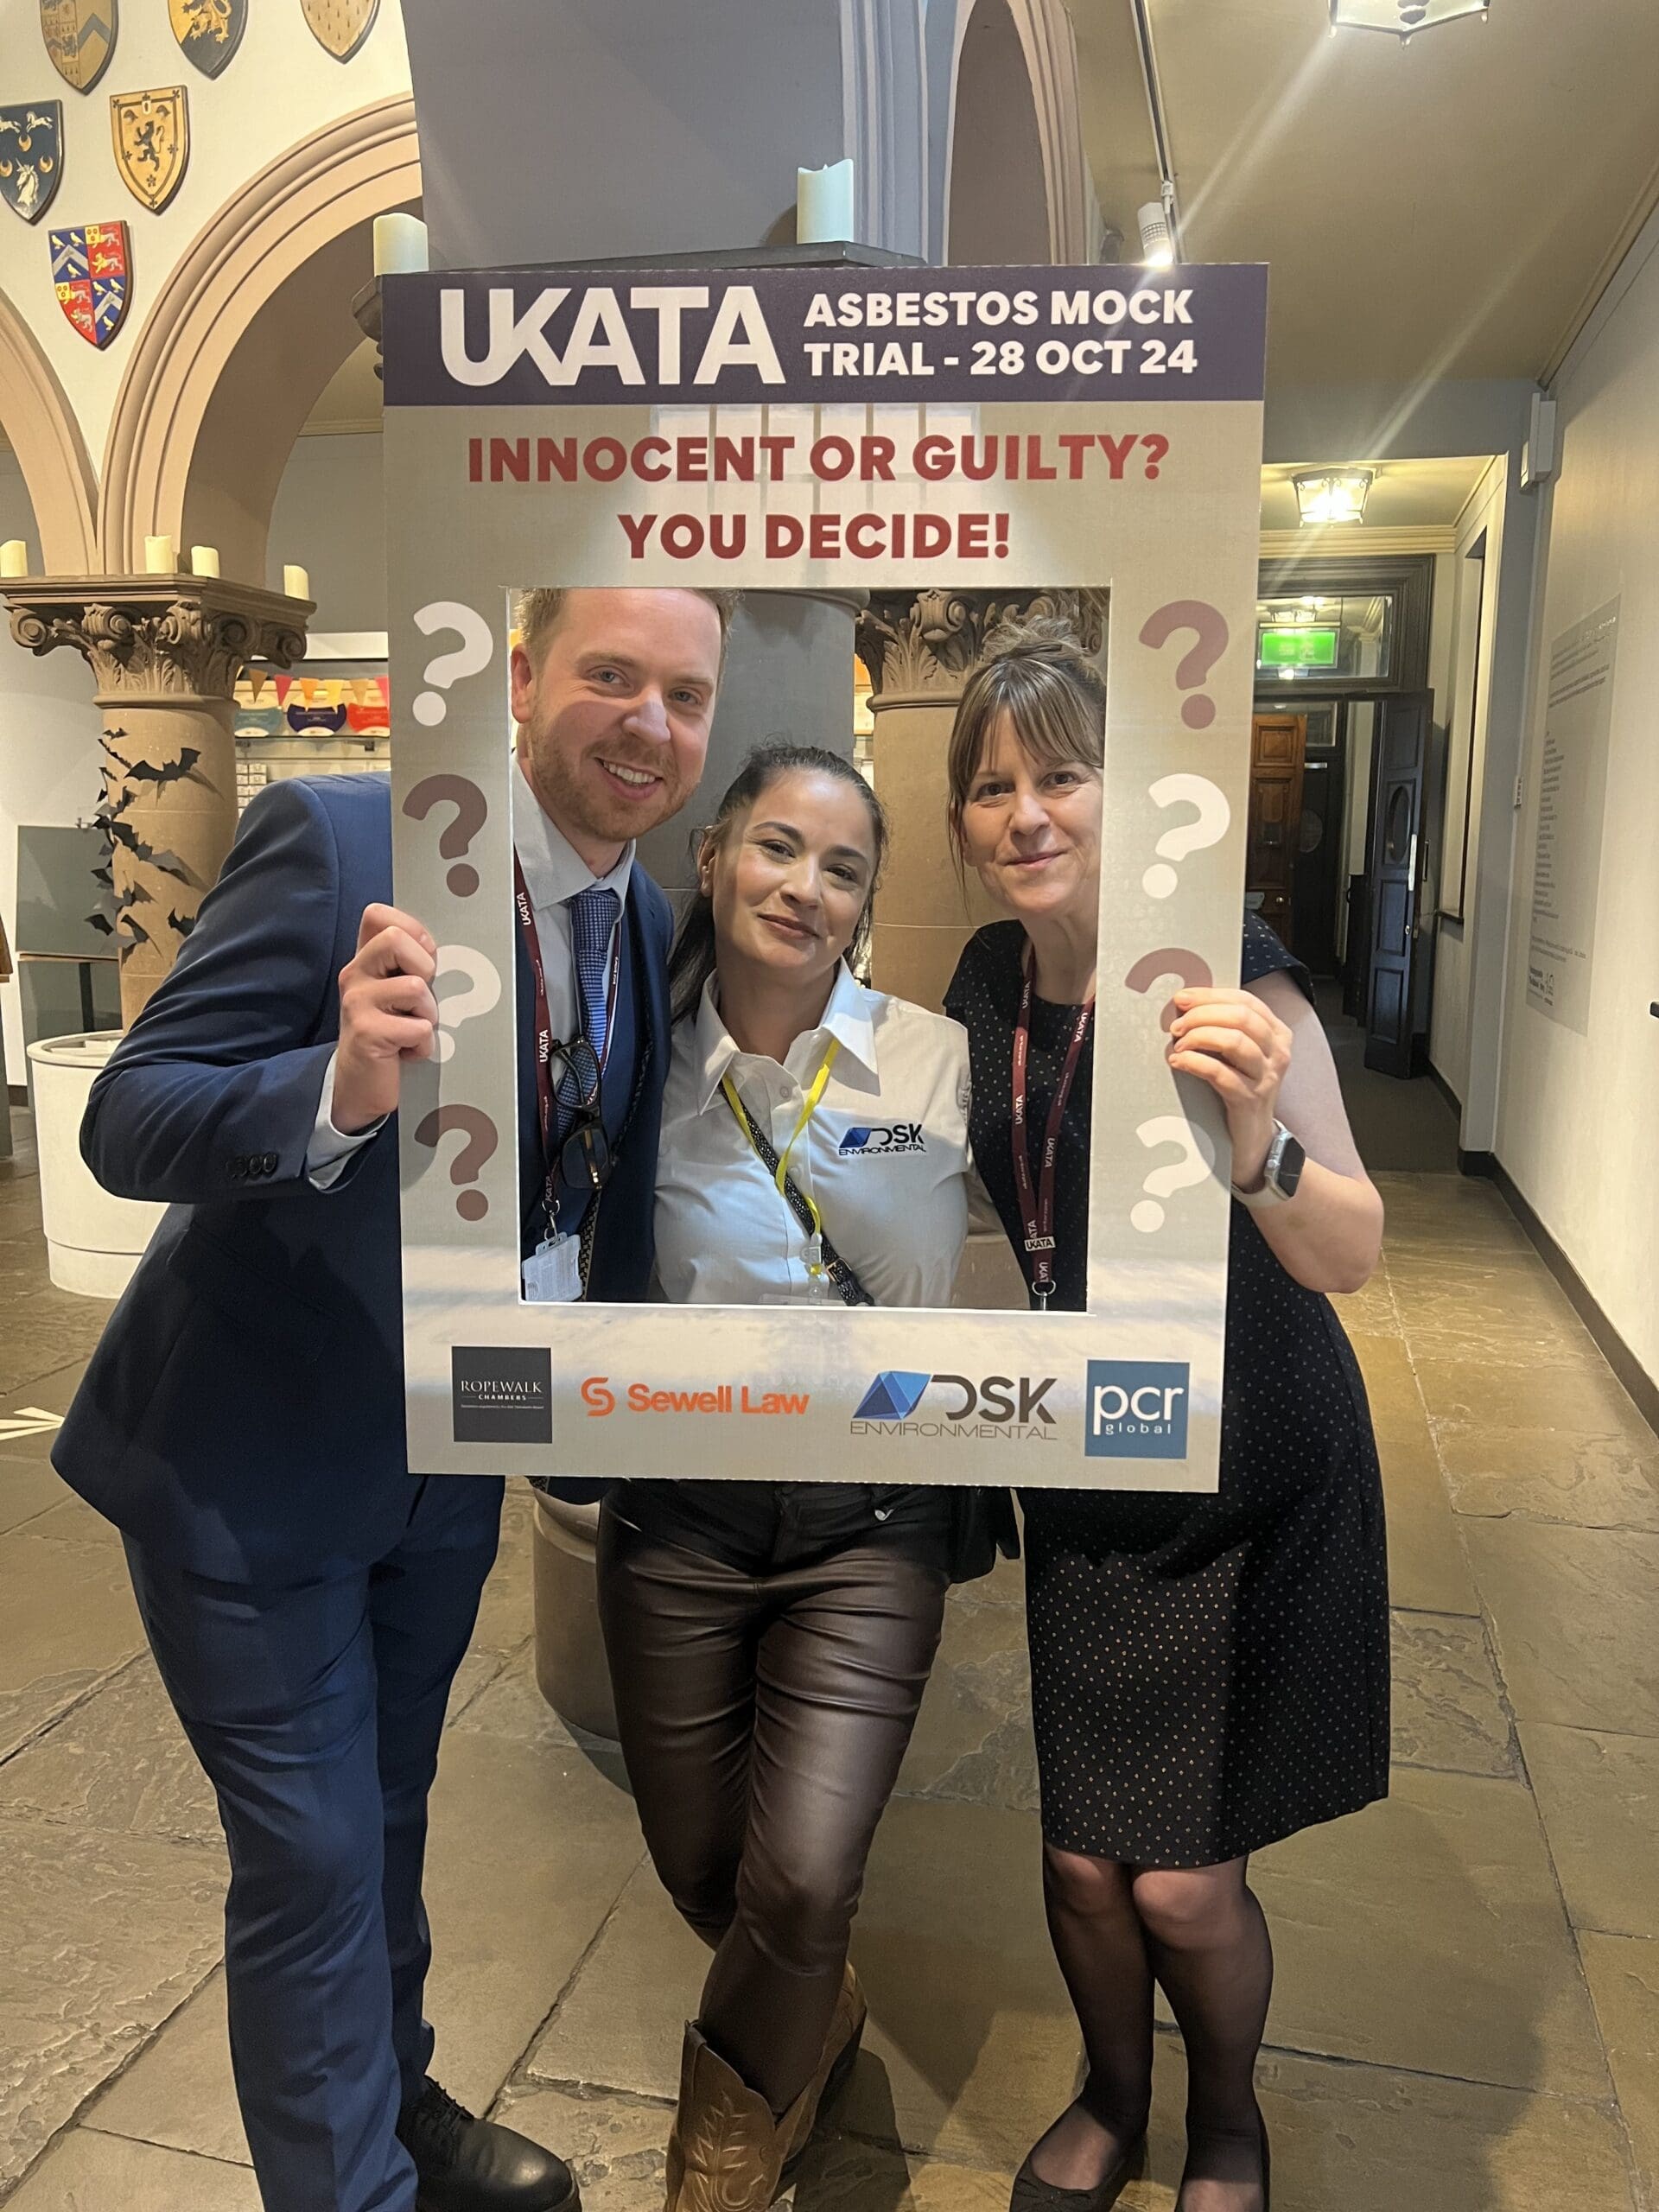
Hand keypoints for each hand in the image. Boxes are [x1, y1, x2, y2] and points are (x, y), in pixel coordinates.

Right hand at [333, 904, 438, 1131]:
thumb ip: (411, 966)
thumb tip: (448, 951)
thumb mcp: (397, 994)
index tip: (424, 959)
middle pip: (395, 939)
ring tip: (414, 1029)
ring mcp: (357, 1003)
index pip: (377, 915)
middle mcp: (355, 975)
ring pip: (414, 986)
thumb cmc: (389, 1034)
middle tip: (420, 997)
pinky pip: (418, 1028)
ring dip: (428, 1013)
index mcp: (366, 960)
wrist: (360, 1084)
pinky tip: (408, 1052)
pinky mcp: (367, 1033)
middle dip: (423, 967)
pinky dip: (423, 1044)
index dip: (411, 929)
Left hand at [1165, 987, 1292, 1186]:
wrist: (1253, 1137)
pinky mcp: (1249, 1100)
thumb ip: (1225, 1027)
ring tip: (1178, 1045)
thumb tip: (1188, 1003)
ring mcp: (1266, 1077)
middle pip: (1240, 1017)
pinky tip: (1178, 1062)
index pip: (1245, 1000)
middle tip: (1176, 1025)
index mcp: (1277, 1033)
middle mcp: (1277, 1052)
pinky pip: (1220, 1073)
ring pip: (1233, 1041)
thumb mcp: (1239, 1053)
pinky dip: (1194, 1062)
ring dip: (1198, 1037)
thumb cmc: (1240, 1087)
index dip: (1211, 995)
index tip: (1182, 998)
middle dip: (1202, 1015)